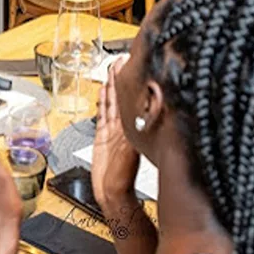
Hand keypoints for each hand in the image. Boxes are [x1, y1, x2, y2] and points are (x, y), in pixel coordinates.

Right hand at [92, 61, 139, 209]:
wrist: (112, 193)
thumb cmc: (126, 176)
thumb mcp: (135, 147)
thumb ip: (139, 128)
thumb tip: (151, 109)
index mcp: (132, 126)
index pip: (131, 97)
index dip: (129, 80)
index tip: (131, 63)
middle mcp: (124, 125)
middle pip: (120, 95)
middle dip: (119, 77)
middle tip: (119, 60)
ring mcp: (113, 130)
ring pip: (111, 102)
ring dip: (111, 85)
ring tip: (110, 69)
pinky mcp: (103, 136)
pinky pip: (102, 114)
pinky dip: (102, 102)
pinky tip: (102, 92)